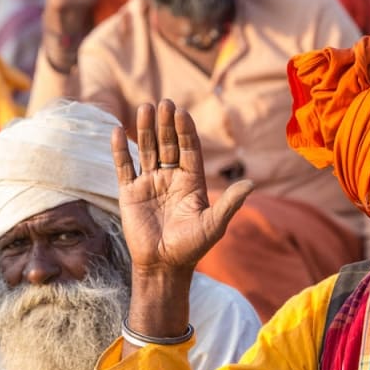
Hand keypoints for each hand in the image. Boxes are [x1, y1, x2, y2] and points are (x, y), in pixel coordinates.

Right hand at [111, 101, 252, 274]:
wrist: (162, 267)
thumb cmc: (191, 247)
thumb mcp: (214, 224)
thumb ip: (230, 203)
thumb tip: (252, 183)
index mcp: (192, 181)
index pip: (189, 149)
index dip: (185, 131)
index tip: (181, 113)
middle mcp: (171, 177)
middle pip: (168, 144)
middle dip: (166, 125)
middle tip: (164, 103)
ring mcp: (149, 183)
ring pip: (146, 150)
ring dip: (145, 129)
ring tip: (145, 108)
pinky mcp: (130, 192)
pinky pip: (124, 166)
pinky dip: (120, 150)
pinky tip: (117, 131)